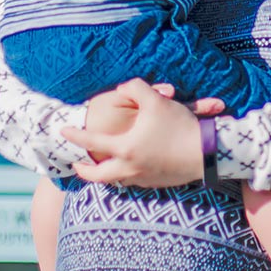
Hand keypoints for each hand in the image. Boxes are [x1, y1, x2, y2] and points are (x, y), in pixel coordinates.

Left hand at [62, 79, 207, 187]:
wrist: (207, 152)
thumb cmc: (179, 126)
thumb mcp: (156, 100)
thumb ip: (134, 88)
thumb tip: (121, 89)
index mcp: (125, 148)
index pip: (91, 143)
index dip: (75, 136)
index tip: (63, 131)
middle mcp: (130, 168)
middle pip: (98, 176)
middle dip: (84, 172)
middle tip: (77, 166)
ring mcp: (144, 178)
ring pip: (117, 181)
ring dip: (106, 175)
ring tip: (103, 167)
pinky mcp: (158, 183)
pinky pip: (136, 182)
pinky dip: (127, 176)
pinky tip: (131, 167)